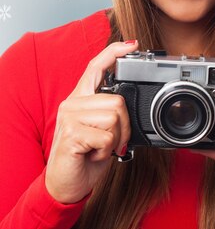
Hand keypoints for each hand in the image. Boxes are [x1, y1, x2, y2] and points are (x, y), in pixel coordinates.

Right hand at [44, 40, 137, 203]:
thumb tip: (131, 101)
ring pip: (114, 118)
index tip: (132, 44)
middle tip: (113, 141)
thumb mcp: (103, 129)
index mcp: (81, 98)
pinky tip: (93, 154)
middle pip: (117, 100)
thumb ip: (112, 112)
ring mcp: (69, 117)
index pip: (96, 67)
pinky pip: (107, 137)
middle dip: (125, 126)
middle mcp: (73, 103)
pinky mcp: (71, 134)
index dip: (114, 53)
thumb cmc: (87, 155)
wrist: (67, 183)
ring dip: (116, 139)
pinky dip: (107, 151)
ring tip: (100, 148)